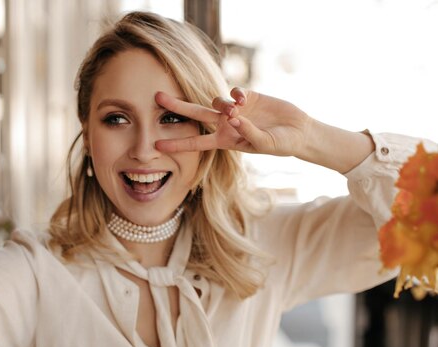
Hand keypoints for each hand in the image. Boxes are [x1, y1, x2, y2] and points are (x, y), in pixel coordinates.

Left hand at [154, 87, 310, 156]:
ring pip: (215, 101)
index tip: (157, 146)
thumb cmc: (281, 145)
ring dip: (222, 104)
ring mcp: (235, 109)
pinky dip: (237, 94)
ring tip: (237, 109)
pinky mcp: (248, 96)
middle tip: (157, 96)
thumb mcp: (264, 145)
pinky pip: (234, 91)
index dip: (177, 144)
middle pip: (195, 114)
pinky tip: (245, 99)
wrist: (298, 131)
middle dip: (176, 106)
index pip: (196, 142)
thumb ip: (248, 133)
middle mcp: (225, 124)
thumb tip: (233, 118)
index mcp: (225, 140)